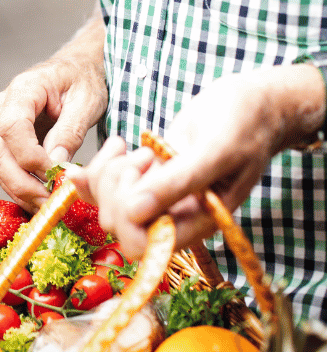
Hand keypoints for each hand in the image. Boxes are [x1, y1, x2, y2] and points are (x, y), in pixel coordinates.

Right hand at [0, 51, 106, 209]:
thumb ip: (69, 132)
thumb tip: (55, 165)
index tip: (56, 176)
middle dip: (21, 183)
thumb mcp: (86, 102)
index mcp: (23, 89)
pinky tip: (39, 197)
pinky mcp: (4, 137)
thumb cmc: (83, 81)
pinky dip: (17, 185)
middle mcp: (2, 105)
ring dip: (18, 189)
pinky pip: (3, 165)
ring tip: (47, 206)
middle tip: (50, 204)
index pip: (12, 128)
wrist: (76, 69)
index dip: (29, 157)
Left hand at [69, 65, 324, 257]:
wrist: (249, 107)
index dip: (127, 215)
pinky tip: (119, 144)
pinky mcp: (143, 175)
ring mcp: (155, 195)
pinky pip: (105, 182)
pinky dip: (102, 163)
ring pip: (106, 201)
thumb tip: (135, 213)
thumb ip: (180, 183)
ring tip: (139, 150)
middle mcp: (172, 215)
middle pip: (116, 222)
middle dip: (118, 186)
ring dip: (111, 171)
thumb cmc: (244, 127)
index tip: (142, 175)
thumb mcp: (216, 151)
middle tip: (145, 158)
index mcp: (196, 223)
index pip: (142, 244)